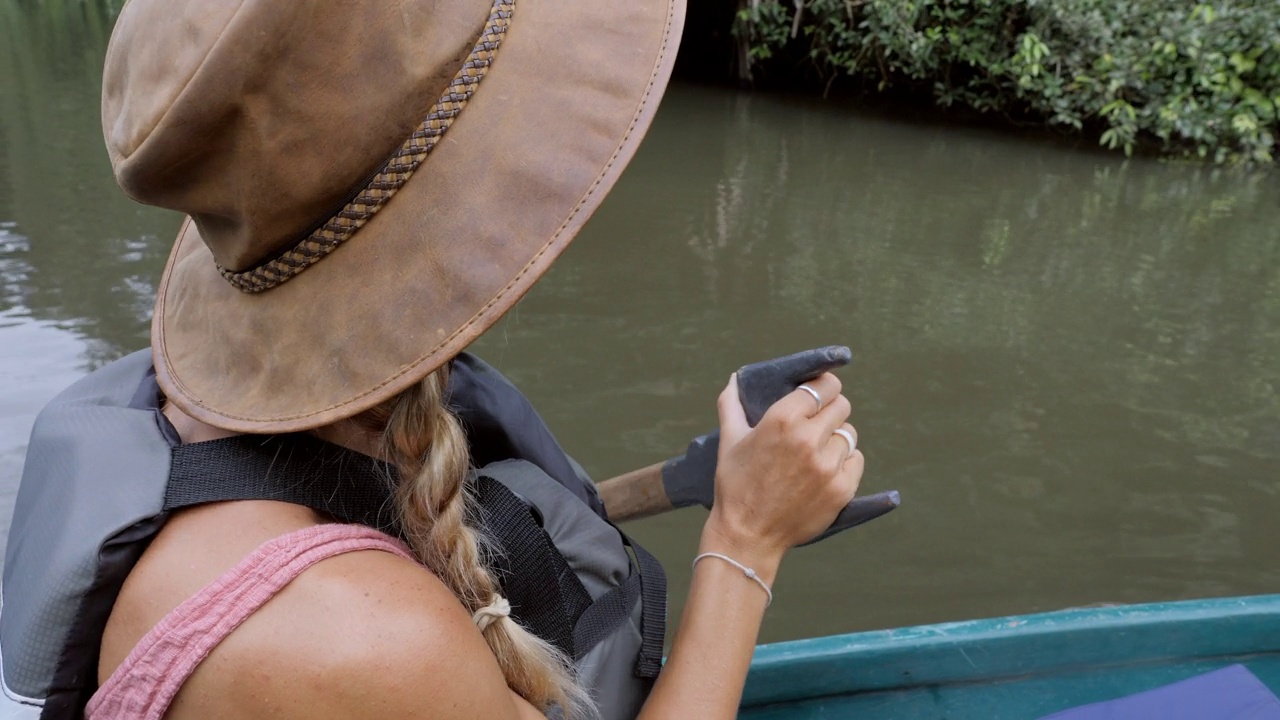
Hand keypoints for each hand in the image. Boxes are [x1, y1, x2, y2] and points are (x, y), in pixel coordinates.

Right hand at [702, 372, 863, 572]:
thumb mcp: (729, 441)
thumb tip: (734, 379)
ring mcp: (828, 466)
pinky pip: (856, 460)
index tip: (818, 394)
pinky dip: (844, 462)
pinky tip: (825, 470)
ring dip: (836, 438)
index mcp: (782, 420)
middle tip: (817, 423)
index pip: (824, 386)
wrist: (748, 535)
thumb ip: (732, 404)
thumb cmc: (736, 485)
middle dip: (830, 411)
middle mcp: (809, 439)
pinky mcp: (842, 489)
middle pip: (842, 406)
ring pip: (849, 434)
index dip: (823, 387)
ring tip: (817, 451)